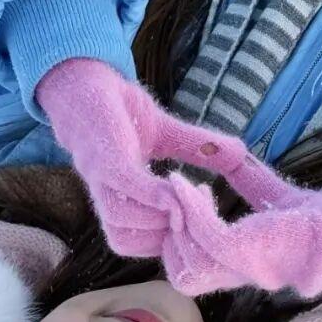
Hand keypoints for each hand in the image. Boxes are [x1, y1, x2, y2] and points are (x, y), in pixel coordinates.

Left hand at [35, 58, 255, 257]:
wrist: (80, 79)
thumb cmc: (118, 108)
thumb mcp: (166, 134)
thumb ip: (199, 147)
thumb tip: (241, 154)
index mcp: (119, 199)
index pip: (140, 242)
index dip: (173, 238)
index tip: (202, 216)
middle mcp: (104, 196)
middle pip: (127, 242)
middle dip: (168, 236)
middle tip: (199, 211)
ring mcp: (101, 179)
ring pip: (123, 227)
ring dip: (160, 220)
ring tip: (190, 200)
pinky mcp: (104, 159)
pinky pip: (126, 189)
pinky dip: (151, 195)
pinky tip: (174, 190)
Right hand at [160, 169, 321, 299]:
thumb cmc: (318, 220)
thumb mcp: (269, 196)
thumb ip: (244, 180)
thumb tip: (225, 151)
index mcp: (235, 265)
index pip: (187, 271)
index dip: (173, 241)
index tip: (180, 201)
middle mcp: (234, 273)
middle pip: (180, 275)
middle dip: (168, 238)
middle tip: (175, 198)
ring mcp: (239, 265)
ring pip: (184, 260)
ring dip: (177, 220)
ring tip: (180, 187)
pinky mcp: (247, 251)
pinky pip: (203, 234)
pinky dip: (189, 207)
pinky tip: (183, 182)